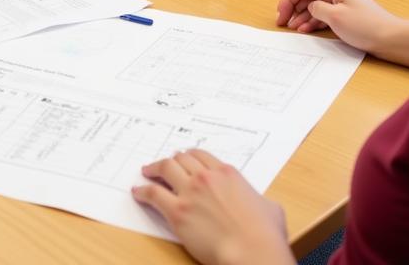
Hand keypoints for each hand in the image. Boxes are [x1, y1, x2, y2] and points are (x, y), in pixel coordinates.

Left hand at [133, 150, 292, 264]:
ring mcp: (190, 192)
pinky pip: (153, 194)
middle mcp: (205, 177)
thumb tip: (263, 206)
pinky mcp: (177, 212)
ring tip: (147, 172)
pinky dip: (143, 191)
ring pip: (165, 168)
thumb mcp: (270, 208)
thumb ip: (260, 200)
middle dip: (172, 160)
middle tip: (165, 165)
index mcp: (227, 173)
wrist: (252, 252)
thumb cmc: (265, 236)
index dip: (189, 156)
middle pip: (181, 158)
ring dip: (154, 168)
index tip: (183, 159)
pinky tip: (138, 193)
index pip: (201, 155)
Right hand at [276, 0, 400, 52]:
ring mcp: (341, 2)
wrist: (392, 39)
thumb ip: (315, 8)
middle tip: (283, 23)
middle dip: (293, 8)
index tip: (281, 14)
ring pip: (314, 5)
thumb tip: (309, 8)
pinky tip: (306, 30)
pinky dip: (313, 21)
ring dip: (302, 16)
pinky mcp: (346, 14)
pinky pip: (323, 14)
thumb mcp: (334, 17)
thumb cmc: (365, 26)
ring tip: (293, 28)